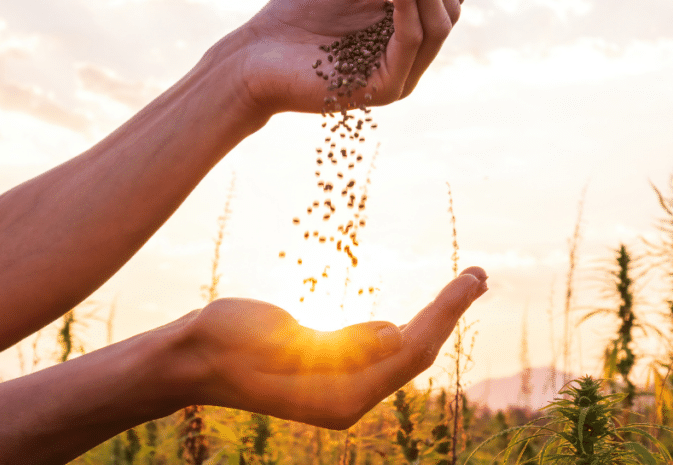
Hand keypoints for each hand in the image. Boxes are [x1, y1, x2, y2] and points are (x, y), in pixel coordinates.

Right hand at [180, 266, 487, 429]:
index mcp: (338, 398)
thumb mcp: (275, 339)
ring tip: (469, 283)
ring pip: (404, 348)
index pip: (407, 353)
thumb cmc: (222, 344)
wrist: (191, 357)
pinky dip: (411, 322)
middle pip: (415, 352)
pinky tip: (434, 308)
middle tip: (481, 274)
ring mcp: (343, 384)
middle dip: (449, 313)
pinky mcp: (334, 367)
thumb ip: (338, 345)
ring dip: (437, 315)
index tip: (470, 280)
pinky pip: (383, 346)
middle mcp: (349, 397)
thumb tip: (394, 336)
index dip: (444, 315)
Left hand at [239, 0, 464, 116]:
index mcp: (404, 34)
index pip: (445, 1)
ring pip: (436, 27)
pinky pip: (409, 41)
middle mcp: (407, 59)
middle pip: (447, 14)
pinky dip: (407, 4)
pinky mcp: (383, 88)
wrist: (257, 50)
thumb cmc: (299, 15)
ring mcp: (398, 76)